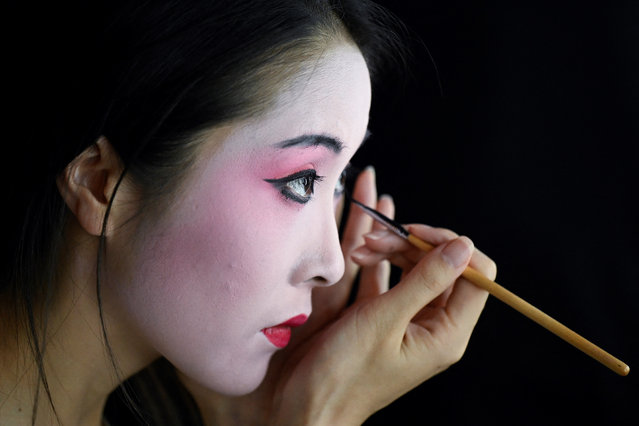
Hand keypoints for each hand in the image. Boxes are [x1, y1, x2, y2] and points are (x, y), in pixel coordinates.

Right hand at [180, 168, 495, 425]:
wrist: (304, 405)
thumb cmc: (343, 374)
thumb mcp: (384, 321)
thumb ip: (424, 280)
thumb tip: (462, 246)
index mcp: (446, 332)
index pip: (475, 275)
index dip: (450, 246)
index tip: (416, 231)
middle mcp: (430, 325)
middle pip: (437, 265)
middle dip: (408, 244)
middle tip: (374, 240)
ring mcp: (404, 319)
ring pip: (409, 267)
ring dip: (387, 249)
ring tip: (360, 245)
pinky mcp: (379, 317)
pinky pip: (385, 278)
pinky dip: (376, 258)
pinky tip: (366, 234)